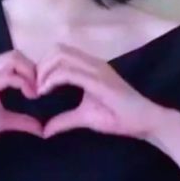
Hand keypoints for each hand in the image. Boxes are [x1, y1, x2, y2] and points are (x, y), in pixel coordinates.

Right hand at [0, 50, 42, 156]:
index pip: (13, 59)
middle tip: (41, 88)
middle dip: (33, 68)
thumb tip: (41, 129)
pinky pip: (7, 76)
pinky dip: (23, 83)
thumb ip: (22, 121)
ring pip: (12, 60)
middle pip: (15, 54)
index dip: (31, 69)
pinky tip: (30, 95)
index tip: (41, 88)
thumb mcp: (3, 122)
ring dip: (30, 73)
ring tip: (36, 91)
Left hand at [35, 42, 166, 140]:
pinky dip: (52, 79)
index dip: (43, 66)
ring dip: (44, 71)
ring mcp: (96, 69)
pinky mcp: (99, 80)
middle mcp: (92, 62)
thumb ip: (64, 120)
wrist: (145, 121)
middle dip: (40, 66)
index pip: (60, 53)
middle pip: (57, 50)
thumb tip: (44, 130)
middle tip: (34, 87)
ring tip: (38, 90)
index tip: (35, 86)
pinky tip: (45, 92)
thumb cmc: (119, 117)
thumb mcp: (85, 118)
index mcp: (90, 67)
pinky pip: (69, 72)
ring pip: (61, 56)